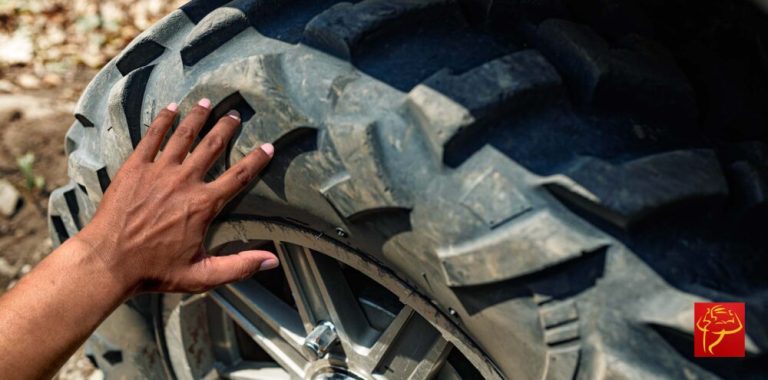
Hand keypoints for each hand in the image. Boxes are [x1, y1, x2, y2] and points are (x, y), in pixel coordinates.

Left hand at [75, 98, 276, 294]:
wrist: (108, 261)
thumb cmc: (155, 270)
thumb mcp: (202, 275)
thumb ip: (239, 266)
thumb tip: (272, 261)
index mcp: (204, 204)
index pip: (239, 176)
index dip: (256, 160)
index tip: (268, 146)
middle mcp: (185, 181)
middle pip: (212, 146)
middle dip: (226, 127)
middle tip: (235, 114)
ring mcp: (158, 172)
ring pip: (183, 136)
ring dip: (197, 116)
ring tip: (207, 102)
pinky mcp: (135, 168)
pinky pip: (151, 138)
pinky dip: (162, 121)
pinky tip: (169, 108)